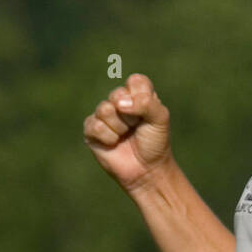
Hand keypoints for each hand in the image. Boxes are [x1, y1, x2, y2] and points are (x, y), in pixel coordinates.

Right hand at [83, 73, 171, 193]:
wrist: (146, 170)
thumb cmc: (154, 142)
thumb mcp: (160, 118)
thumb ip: (146, 103)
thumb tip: (119, 104)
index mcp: (137, 94)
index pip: (135, 81)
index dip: (140, 98)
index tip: (147, 114)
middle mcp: (119, 101)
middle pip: (116, 95)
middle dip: (130, 116)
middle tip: (135, 127)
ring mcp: (103, 115)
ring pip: (104, 109)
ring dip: (119, 128)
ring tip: (124, 136)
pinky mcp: (91, 130)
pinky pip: (95, 126)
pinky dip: (108, 138)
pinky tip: (113, 144)